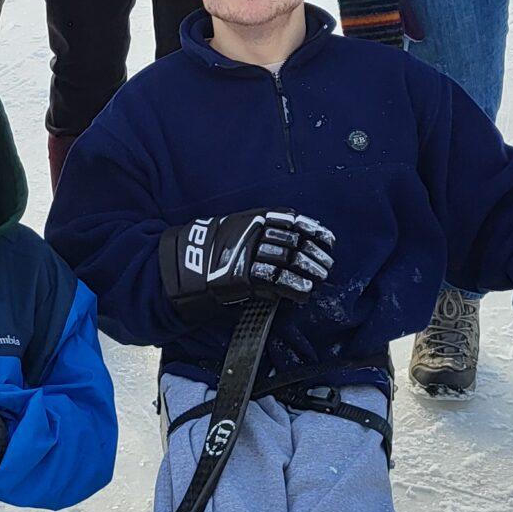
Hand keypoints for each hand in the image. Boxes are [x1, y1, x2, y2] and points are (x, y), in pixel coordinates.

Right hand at [162, 209, 337, 306]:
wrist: (183, 265)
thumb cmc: (213, 248)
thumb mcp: (237, 229)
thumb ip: (262, 231)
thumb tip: (295, 241)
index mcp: (254, 218)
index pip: (291, 221)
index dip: (313, 231)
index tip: (329, 240)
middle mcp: (253, 233)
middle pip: (293, 242)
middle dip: (313, 255)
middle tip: (327, 265)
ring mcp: (247, 253)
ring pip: (287, 261)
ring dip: (308, 272)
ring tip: (319, 279)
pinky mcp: (242, 276)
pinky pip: (274, 282)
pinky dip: (293, 288)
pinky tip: (304, 294)